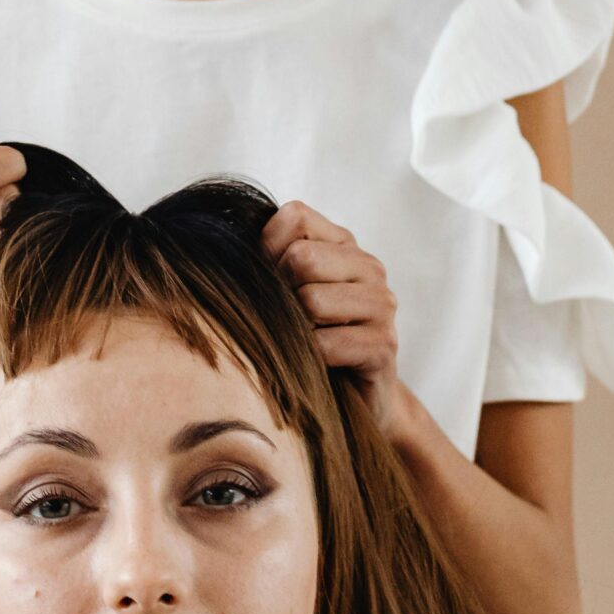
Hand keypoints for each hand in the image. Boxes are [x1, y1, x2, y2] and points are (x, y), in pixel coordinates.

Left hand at [260, 200, 402, 431]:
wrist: (353, 397)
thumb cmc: (308, 337)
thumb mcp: (287, 291)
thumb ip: (269, 259)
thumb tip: (229, 249)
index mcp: (344, 244)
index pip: (295, 216)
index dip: (268, 249)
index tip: (271, 281)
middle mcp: (369, 267)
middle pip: (302, 258)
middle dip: (282, 293)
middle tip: (289, 320)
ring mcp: (382, 305)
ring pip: (312, 301)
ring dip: (297, 329)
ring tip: (305, 342)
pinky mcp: (384, 346)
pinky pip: (327, 344)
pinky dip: (312, 358)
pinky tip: (319, 365)